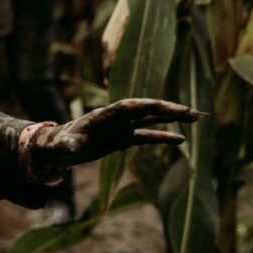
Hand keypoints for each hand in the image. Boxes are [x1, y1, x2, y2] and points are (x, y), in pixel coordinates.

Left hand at [32, 99, 199, 170]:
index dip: (143, 106)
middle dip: (166, 109)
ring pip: (150, 119)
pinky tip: (181, 139)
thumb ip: (67, 146)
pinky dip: (163, 136)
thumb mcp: (62, 147)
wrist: (59, 147)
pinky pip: (147, 136)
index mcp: (102, 116)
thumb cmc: (58, 145)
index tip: (162, 106)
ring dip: (171, 117)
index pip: (126, 107)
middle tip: (191, 112)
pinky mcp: (124, 138)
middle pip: (144, 110)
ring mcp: (121, 127)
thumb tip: (68, 147)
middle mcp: (115, 118)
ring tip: (194, 117)